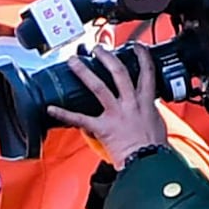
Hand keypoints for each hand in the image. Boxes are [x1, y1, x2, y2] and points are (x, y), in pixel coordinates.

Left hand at [71, 45, 175, 168]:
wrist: (148, 163)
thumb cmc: (154, 148)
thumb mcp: (157, 123)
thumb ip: (150, 112)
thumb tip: (148, 110)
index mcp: (145, 101)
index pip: (147, 72)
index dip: (142, 56)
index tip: (136, 46)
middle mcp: (130, 103)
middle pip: (118, 72)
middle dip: (107, 57)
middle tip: (97, 48)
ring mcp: (115, 114)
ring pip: (98, 87)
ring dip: (84, 72)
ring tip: (73, 61)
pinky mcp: (103, 127)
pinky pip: (80, 119)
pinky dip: (64, 113)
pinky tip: (51, 108)